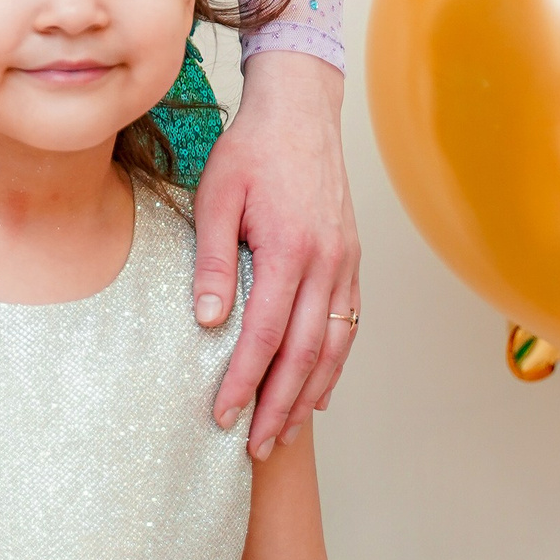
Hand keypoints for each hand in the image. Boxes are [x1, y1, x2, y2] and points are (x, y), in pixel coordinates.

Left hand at [192, 49, 358, 456]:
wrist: (301, 111)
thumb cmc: (252, 151)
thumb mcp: (217, 195)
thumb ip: (213, 260)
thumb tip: (207, 321)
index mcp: (290, 250)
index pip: (264, 336)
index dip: (242, 382)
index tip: (220, 416)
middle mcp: (328, 265)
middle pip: (304, 355)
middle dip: (277, 406)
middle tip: (252, 447)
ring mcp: (347, 265)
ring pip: (332, 349)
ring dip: (308, 397)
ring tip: (282, 434)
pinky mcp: (352, 262)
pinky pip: (348, 327)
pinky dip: (333, 366)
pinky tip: (317, 393)